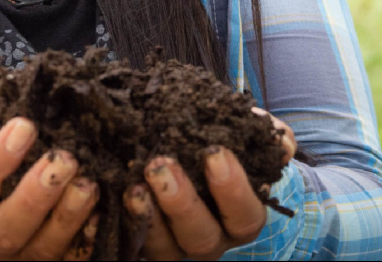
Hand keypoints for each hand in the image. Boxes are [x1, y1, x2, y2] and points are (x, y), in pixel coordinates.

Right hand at [0, 102, 99, 260]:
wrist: (17, 183)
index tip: (24, 125)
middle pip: (5, 232)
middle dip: (35, 195)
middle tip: (65, 159)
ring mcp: (27, 255)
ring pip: (44, 249)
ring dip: (68, 216)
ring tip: (88, 182)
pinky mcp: (60, 261)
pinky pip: (77, 258)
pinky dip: (94, 234)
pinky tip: (110, 208)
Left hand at [124, 107, 296, 260]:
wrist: (193, 152)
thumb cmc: (225, 142)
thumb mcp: (246, 132)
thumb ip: (265, 132)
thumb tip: (275, 140)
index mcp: (241, 216)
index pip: (244, 213)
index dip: (231, 188)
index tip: (213, 152)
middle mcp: (211, 237)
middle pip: (201, 237)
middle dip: (181, 203)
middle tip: (159, 164)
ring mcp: (175, 245)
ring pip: (164, 250)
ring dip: (147, 218)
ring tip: (133, 186)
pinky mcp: (142, 242)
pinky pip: (130, 243)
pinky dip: (119, 221)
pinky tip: (106, 191)